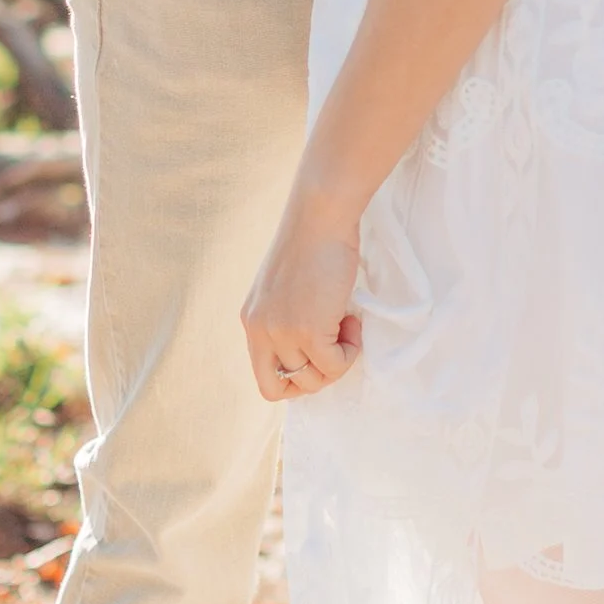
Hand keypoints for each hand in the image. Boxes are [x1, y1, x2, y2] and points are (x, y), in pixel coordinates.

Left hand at [243, 197, 363, 401]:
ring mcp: (282, 333)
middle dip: (316, 375)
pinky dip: (350, 351)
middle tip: (335, 344)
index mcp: (252, 321)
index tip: (318, 357)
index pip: (264, 378)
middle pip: (284, 386)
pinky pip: (334, 365)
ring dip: (337, 360)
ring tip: (345, 324)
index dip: (295, 379)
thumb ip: (287, 320)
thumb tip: (314, 352)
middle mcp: (260, 331)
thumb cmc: (313, 244)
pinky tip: (351, 320)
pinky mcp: (308, 331)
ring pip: (313, 378)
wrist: (321, 218)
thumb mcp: (286, 290)